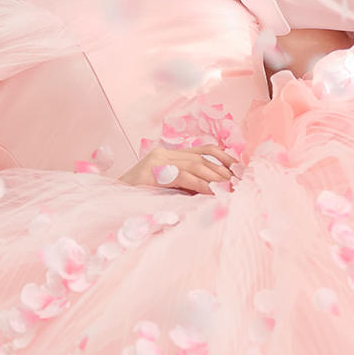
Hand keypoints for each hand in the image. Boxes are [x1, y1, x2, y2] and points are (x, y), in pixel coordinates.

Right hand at [119, 143, 236, 193]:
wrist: (113, 204)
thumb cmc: (140, 202)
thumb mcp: (168, 191)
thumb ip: (187, 186)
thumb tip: (218, 190)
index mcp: (168, 156)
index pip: (203, 150)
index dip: (224, 157)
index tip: (240, 168)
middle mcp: (163, 154)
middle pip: (201, 158)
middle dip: (223, 171)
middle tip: (239, 183)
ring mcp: (156, 161)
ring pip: (194, 165)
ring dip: (215, 178)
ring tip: (229, 188)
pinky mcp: (152, 172)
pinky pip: (182, 176)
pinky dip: (199, 185)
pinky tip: (211, 192)